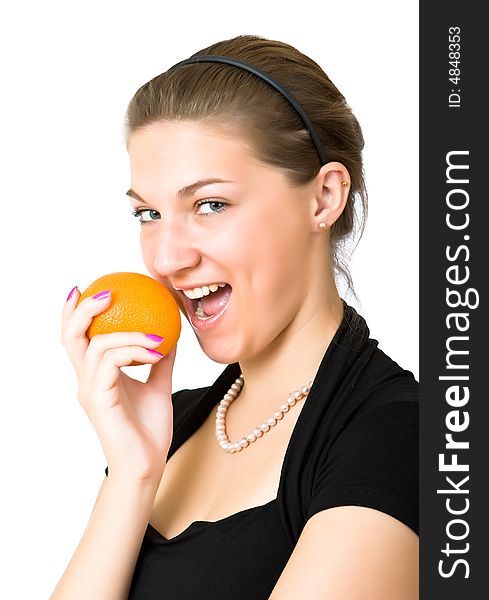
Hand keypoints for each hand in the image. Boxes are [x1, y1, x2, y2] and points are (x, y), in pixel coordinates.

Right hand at [61, 287, 175, 482]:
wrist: (147, 464)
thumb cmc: (149, 428)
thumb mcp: (158, 384)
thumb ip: (158, 359)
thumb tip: (170, 332)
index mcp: (97, 375)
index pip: (78, 338)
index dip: (76, 312)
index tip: (89, 288)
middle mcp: (87, 380)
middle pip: (71, 336)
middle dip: (83, 309)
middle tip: (106, 292)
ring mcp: (90, 390)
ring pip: (96, 345)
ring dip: (129, 334)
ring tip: (156, 336)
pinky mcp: (99, 400)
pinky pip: (111, 363)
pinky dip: (134, 351)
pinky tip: (156, 352)